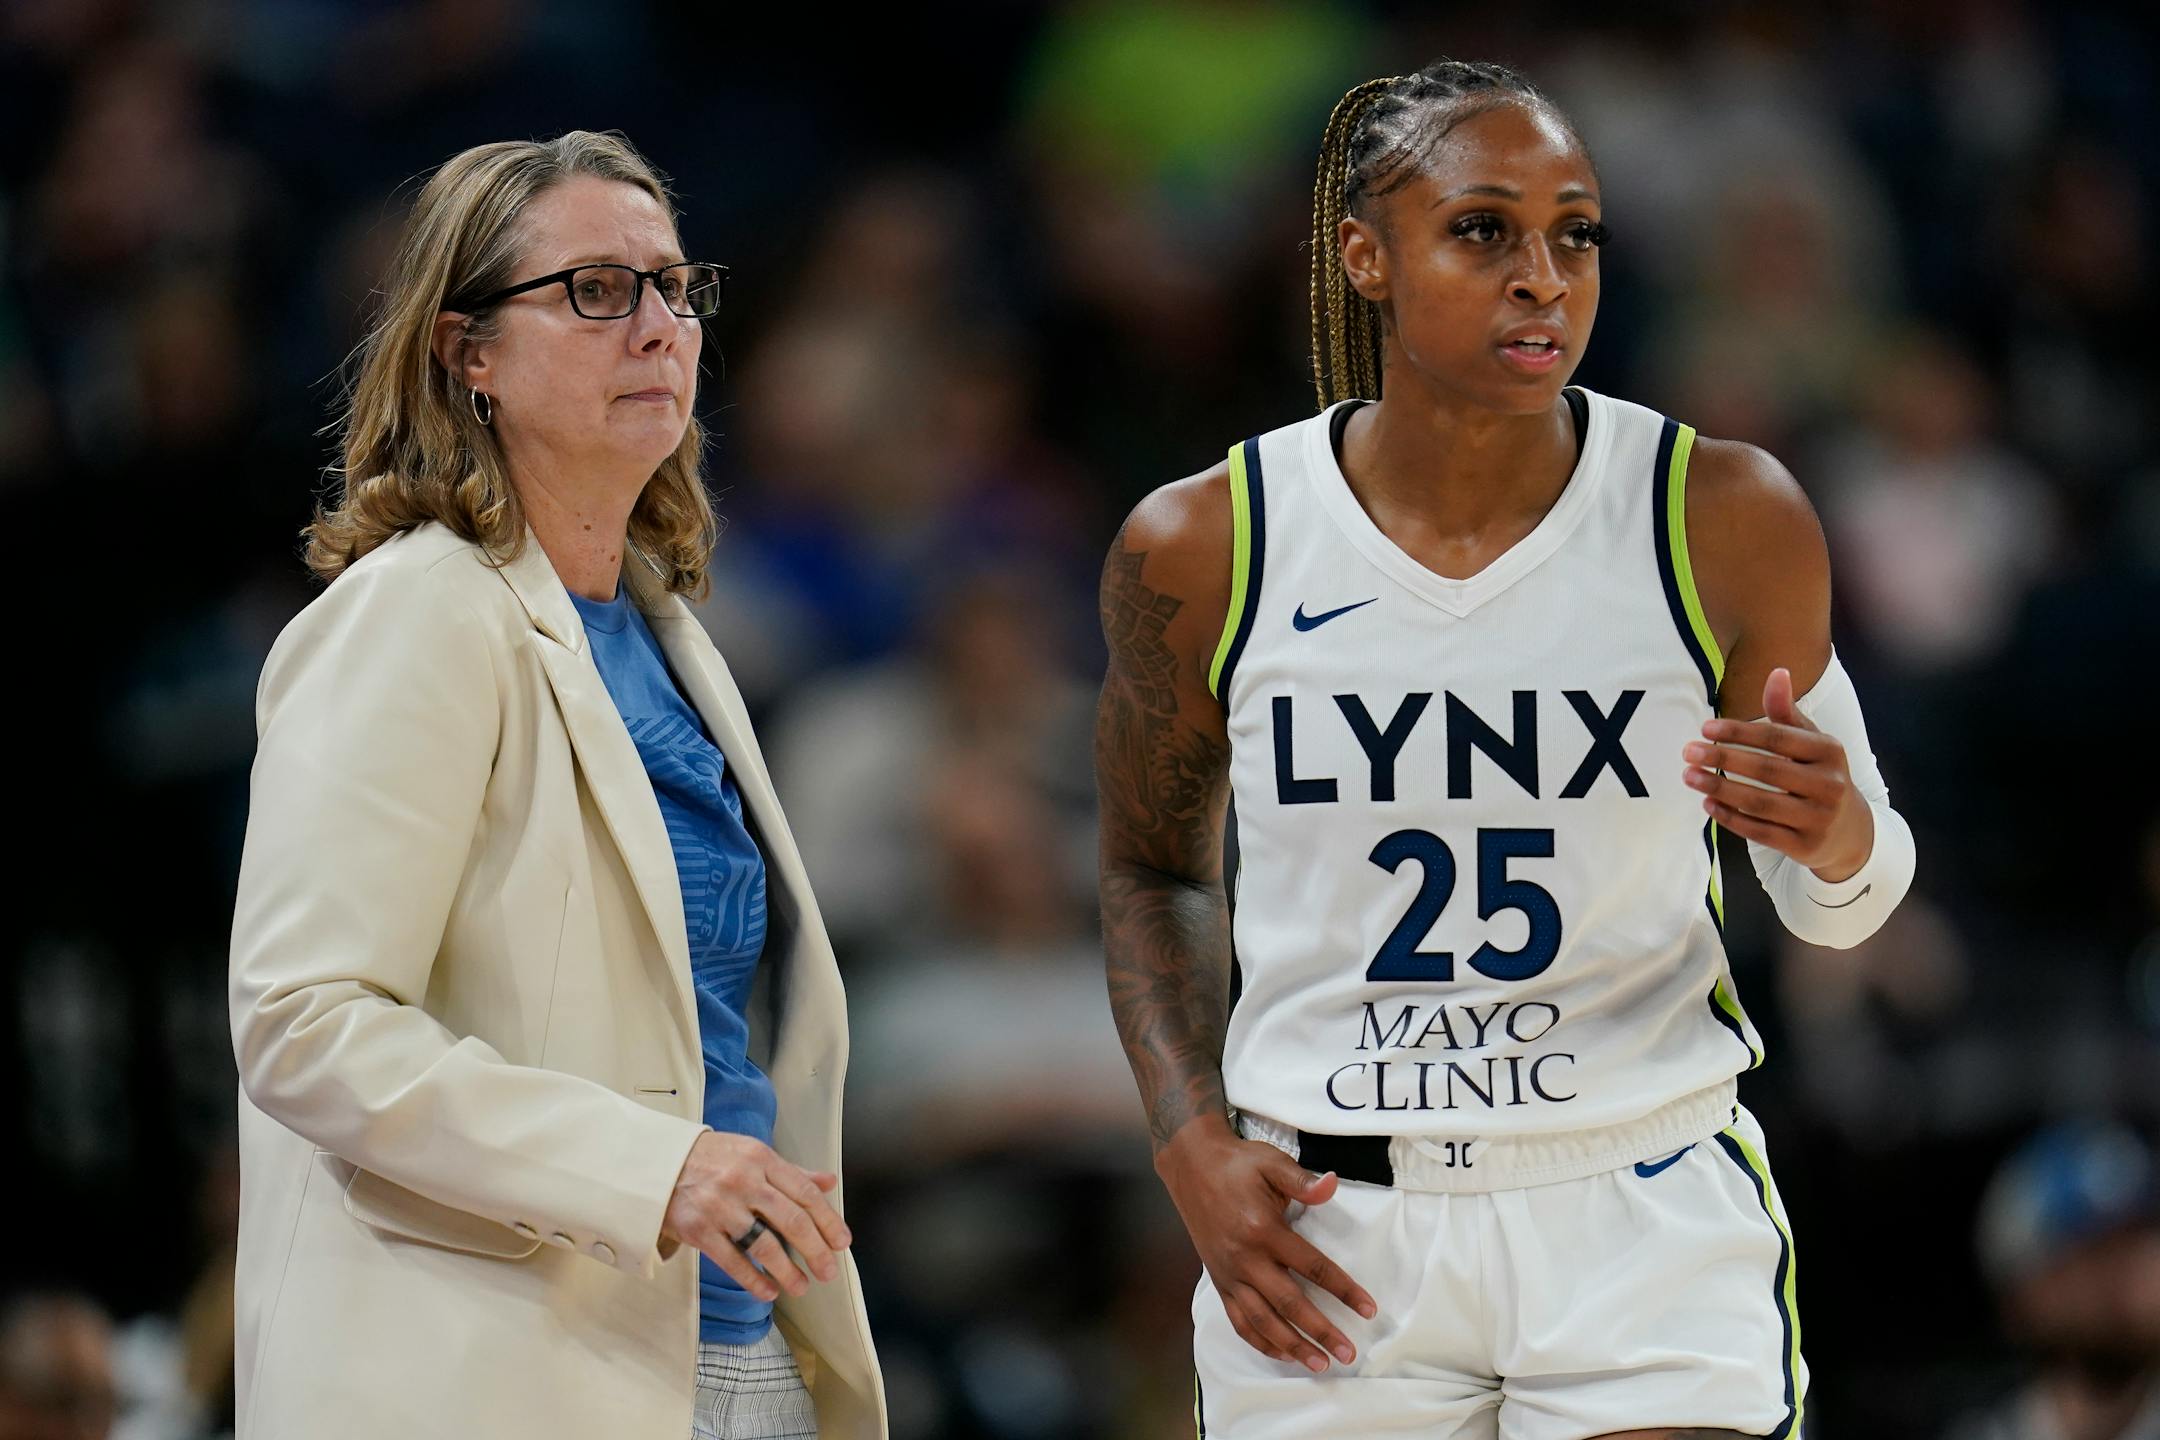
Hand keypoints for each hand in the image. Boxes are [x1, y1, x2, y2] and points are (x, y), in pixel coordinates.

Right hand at [661, 1131, 851, 1301]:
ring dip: (788, 1271)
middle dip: (816, 1250)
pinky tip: (769, 1291)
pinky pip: (733, 1261)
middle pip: (791, 1220)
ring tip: (802, 1287)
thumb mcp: (752, 1153)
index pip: (805, 1193)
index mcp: (761, 1159)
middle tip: (829, 1271)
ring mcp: (720, 1207)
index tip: (842, 1243)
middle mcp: (743, 1181)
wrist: (657, 1163)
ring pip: (764, 1244)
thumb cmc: (711, 1158)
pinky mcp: (698, 1230)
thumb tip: (828, 1182)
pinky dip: (754, 1279)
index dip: (828, 1221)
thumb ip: (791, 1172)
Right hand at [1156, 1117, 1376, 1371]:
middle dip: (1321, 1332)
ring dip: (1292, 1346)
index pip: (1312, 1267)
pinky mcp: (1218, 1281)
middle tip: (1349, 1353)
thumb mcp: (1271, 1162)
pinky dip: (1260, 1341)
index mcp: (1263, 1230)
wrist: (1190, 1165)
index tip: (1368, 1309)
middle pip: (1289, 1304)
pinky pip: (1239, 1320)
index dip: (1343, 1290)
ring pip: (1263, 1321)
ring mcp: (1229, 1274)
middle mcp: (1245, 1258)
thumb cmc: (1237, 1164)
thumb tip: (1332, 1184)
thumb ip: (1302, 1180)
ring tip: (1319, 1364)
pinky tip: (1282, 1353)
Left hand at [1682, 666, 1873, 881]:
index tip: (1704, 728)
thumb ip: (1787, 713)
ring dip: (1719, 788)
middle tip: (1687, 752)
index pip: (1778, 738)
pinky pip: (1759, 832)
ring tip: (1689, 776)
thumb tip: (1777, 672)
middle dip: (1723, 759)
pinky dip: (1730, 818)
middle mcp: (1829, 785)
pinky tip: (1707, 804)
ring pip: (1759, 803)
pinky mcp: (1804, 847)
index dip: (1739, 732)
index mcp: (1830, 751)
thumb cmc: (1820, 775)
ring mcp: (1818, 818)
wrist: (1850, 831)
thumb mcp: (1812, 743)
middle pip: (1766, 770)